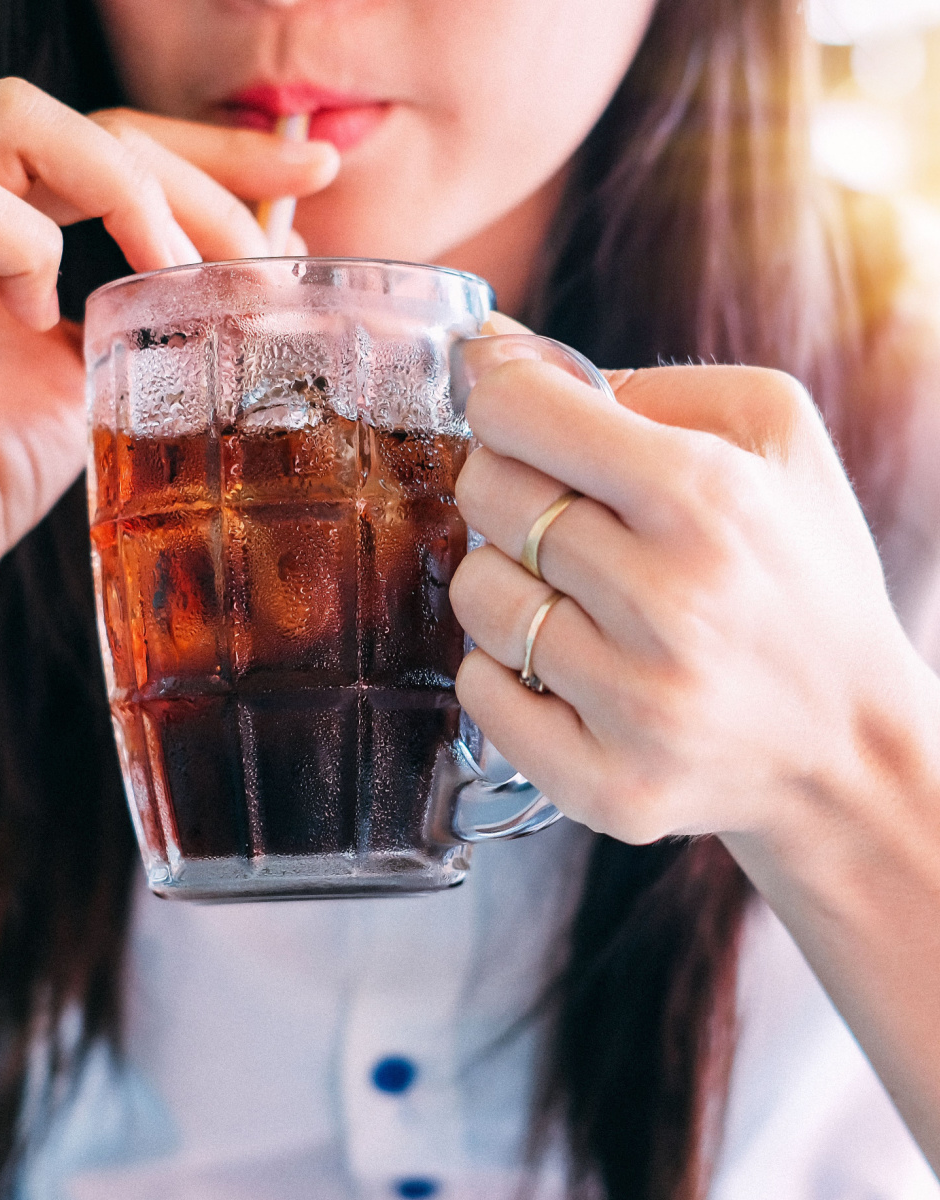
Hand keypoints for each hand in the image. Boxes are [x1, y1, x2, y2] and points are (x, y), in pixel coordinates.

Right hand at [0, 79, 338, 646]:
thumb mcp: (104, 378)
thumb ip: (161, 310)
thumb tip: (268, 258)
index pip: (113, 139)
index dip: (217, 150)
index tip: (311, 174)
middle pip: (84, 120)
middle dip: (201, 173)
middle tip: (264, 258)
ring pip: (15, 126)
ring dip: (125, 194)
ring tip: (168, 281)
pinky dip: (25, 248)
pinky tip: (43, 317)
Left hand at [449, 316, 916, 844]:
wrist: (848, 743)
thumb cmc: (801, 575)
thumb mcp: (772, 437)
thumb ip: (637, 382)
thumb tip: (496, 350)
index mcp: (708, 497)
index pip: (519, 411)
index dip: (502, 401)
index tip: (517, 414)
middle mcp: (670, 603)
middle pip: (486, 496)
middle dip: (508, 488)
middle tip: (561, 515)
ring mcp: (635, 706)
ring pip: (476, 596)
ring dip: (508, 583)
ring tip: (575, 598)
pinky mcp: (607, 785)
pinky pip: (479, 694)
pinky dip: (505, 671)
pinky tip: (567, 667)